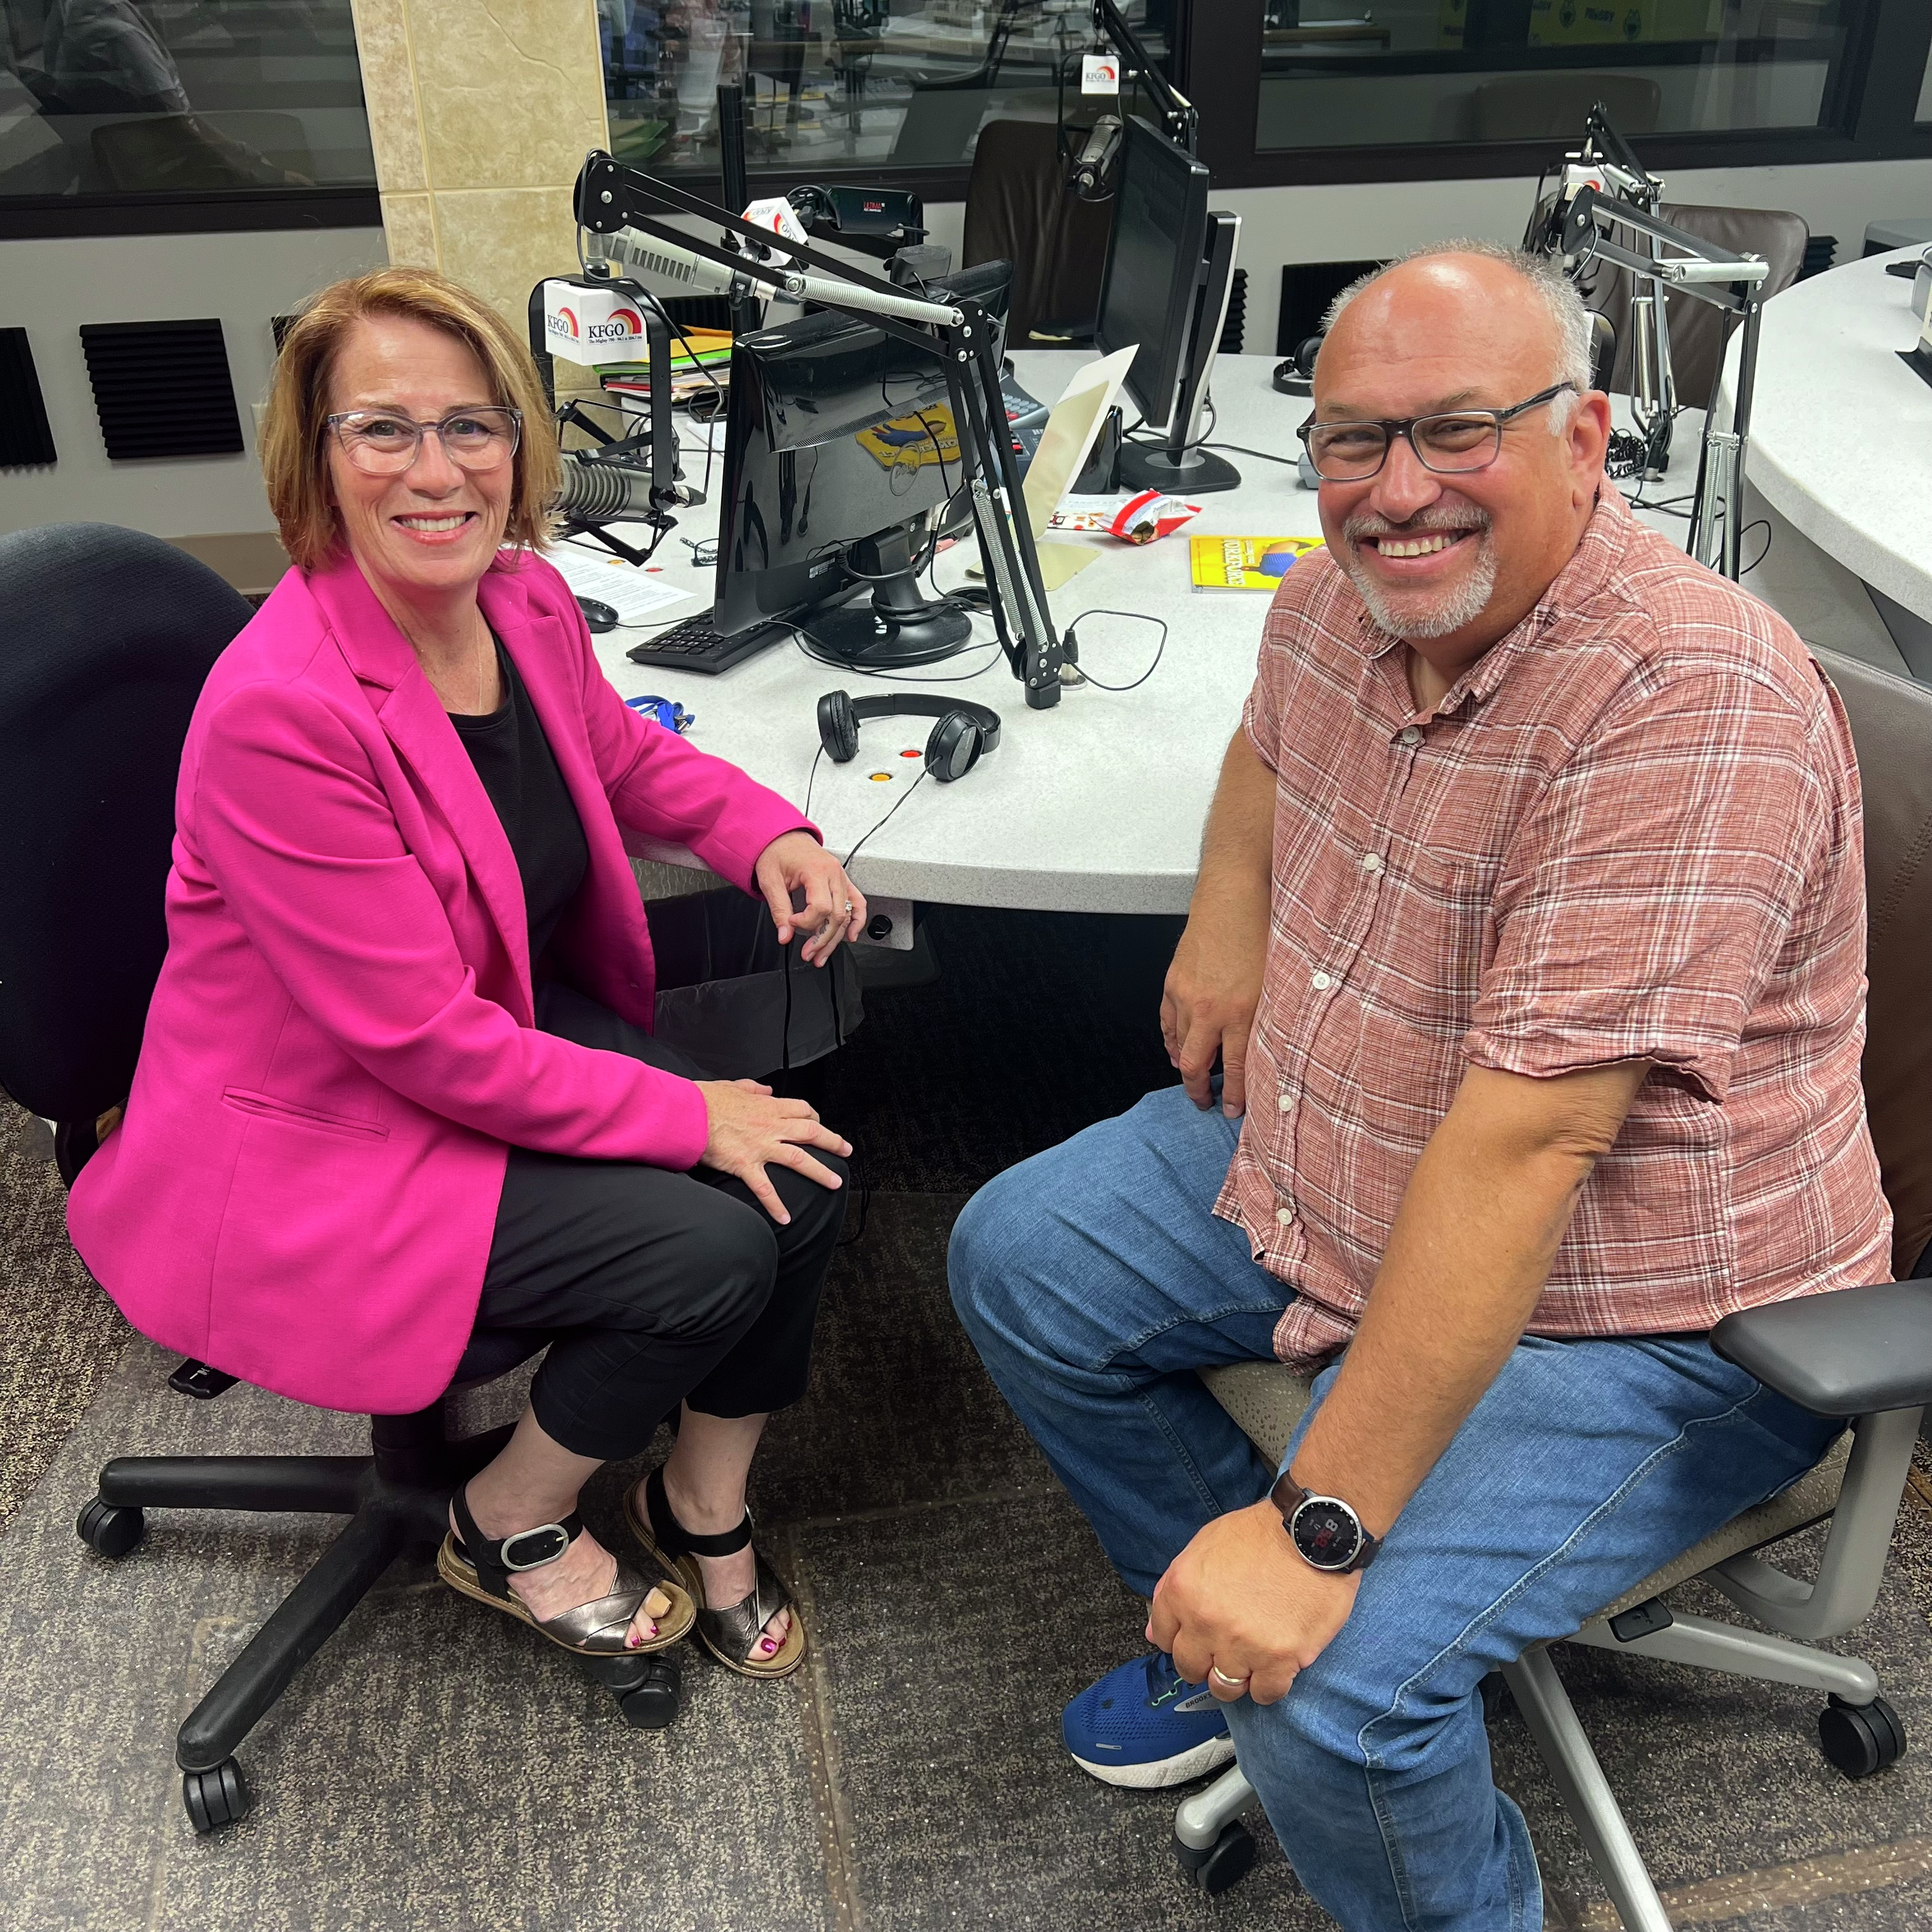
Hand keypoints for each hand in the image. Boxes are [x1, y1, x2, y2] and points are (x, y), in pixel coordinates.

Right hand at [696, 1078, 851, 1224]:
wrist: (687, 1113)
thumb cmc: (706, 1100)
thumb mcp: (734, 1086)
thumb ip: (754, 1088)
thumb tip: (766, 1088)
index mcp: (768, 1107)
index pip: (802, 1110)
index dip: (814, 1117)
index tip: (818, 1123)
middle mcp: (770, 1126)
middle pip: (811, 1133)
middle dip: (832, 1142)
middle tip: (846, 1151)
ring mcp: (760, 1147)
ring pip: (799, 1159)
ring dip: (820, 1172)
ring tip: (835, 1182)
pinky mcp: (745, 1165)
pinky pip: (765, 1188)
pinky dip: (776, 1205)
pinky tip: (786, 1218)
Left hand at [755, 830, 865, 967]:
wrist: (783, 836)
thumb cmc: (777, 852)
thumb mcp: (770, 881)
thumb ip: (779, 909)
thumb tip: (784, 935)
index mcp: (817, 870)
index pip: (821, 907)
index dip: (806, 922)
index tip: (791, 923)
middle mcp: (834, 873)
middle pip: (837, 915)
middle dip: (822, 938)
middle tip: (808, 953)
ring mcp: (841, 877)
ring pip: (847, 914)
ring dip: (836, 938)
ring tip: (822, 954)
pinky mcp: (842, 881)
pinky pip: (857, 903)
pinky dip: (856, 920)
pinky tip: (851, 936)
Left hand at [1147, 1501, 1359, 1705]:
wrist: (1311, 1532)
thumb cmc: (1259, 1534)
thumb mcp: (1204, 1546)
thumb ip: (1173, 1589)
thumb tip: (1154, 1635)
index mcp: (1183, 1591)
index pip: (1163, 1638)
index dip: (1182, 1639)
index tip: (1197, 1639)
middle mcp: (1206, 1622)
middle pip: (1190, 1668)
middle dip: (1204, 1662)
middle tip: (1225, 1649)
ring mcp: (1242, 1644)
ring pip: (1224, 1688)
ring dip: (1236, 1677)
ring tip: (1251, 1658)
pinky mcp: (1279, 1659)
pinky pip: (1264, 1694)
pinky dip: (1268, 1685)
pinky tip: (1275, 1665)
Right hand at [1159, 902, 1265, 1115]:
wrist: (1234, 897)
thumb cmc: (1262, 932)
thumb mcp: (1279, 982)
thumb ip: (1271, 1017)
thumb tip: (1269, 1049)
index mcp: (1243, 1011)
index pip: (1236, 1068)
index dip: (1234, 1096)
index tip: (1234, 1111)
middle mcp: (1212, 1010)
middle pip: (1197, 1065)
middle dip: (1200, 1092)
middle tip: (1206, 1103)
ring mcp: (1187, 997)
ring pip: (1178, 1046)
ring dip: (1183, 1066)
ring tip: (1192, 1079)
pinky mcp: (1173, 982)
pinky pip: (1167, 1023)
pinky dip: (1170, 1040)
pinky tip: (1175, 1049)